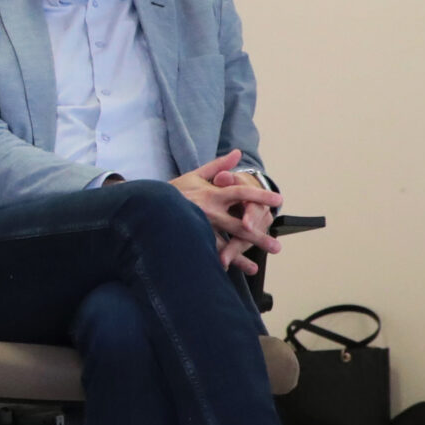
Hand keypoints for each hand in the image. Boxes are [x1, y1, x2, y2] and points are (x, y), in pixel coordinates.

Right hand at [169, 150, 281, 271]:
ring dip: (240, 257)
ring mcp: (200, 228)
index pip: (241, 193)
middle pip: (240, 225)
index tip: (278, 200)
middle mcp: (209, 213)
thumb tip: (237, 153)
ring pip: (225, 244)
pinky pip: (208, 253)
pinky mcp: (190, 239)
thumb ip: (218, 166)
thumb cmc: (172, 190)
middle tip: (276, 247)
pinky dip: (220, 262)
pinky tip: (228, 271)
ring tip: (254, 268)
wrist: (145, 205)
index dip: (260, 196)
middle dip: (259, 237)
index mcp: (212, 194)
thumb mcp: (195, 175)